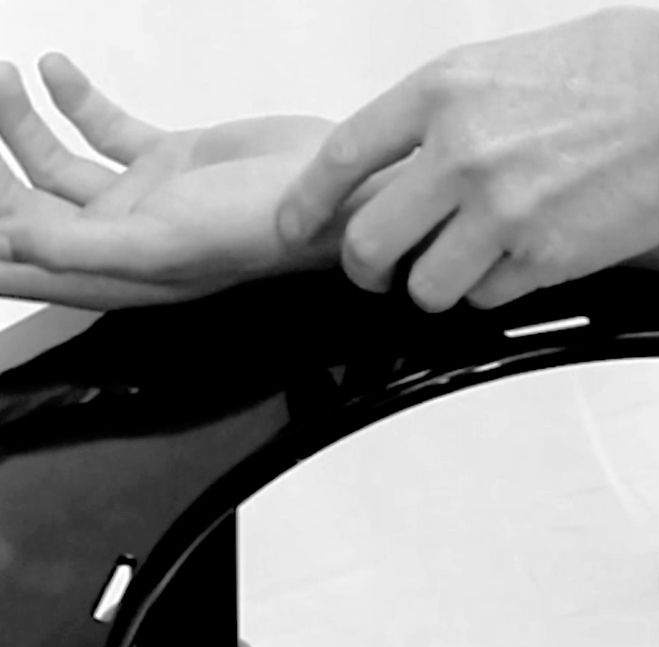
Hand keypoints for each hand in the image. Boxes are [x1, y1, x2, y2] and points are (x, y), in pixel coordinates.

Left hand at [0, 54, 352, 308]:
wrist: (336, 186)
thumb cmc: (264, 228)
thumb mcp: (165, 242)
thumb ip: (83, 246)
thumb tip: (11, 241)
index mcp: (117, 274)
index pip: (24, 265)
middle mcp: (122, 241)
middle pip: (27, 209)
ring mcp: (143, 198)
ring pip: (53, 163)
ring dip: (18, 121)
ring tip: (5, 75)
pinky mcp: (168, 158)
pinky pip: (103, 129)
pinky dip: (72, 100)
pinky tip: (55, 70)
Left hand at [276, 6, 658, 312]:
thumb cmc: (617, 75)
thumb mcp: (508, 65)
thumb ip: (448, 113)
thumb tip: (409, 157)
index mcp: (442, 93)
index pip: (341, 159)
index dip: (307, 205)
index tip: (292, 229)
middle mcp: (459, 155)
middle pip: (369, 244)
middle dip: (367, 268)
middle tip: (381, 271)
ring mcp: (499, 214)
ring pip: (425, 287)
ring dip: (434, 287)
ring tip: (465, 264)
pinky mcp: (541, 260)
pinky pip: (485, 298)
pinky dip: (492, 291)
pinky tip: (521, 259)